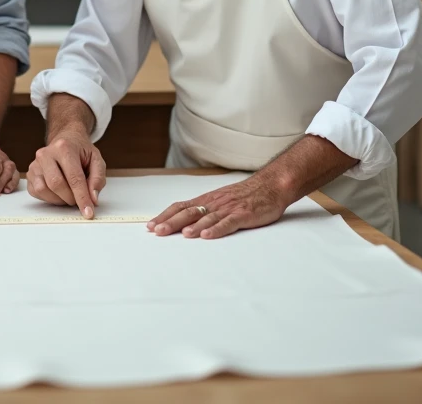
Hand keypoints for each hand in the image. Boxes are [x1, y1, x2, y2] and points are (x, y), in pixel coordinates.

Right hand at [26, 129, 106, 218]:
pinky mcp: (29, 174)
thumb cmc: (81, 152)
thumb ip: (97, 179)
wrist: (66, 140)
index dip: (82, 198)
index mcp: (64, 147)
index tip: (88, 213)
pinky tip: (58, 193)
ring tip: (68, 195)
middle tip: (78, 200)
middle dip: (70, 198)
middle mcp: (46, 154)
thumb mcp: (96, 160)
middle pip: (56, 184)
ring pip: (43, 189)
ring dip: (58, 199)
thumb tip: (92, 199)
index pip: (74, 177)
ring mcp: (35, 164)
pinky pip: (36, 192)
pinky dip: (48, 198)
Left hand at [147, 175, 293, 238]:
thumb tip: (183, 222)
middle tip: (157, 231)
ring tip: (181, 235)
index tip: (151, 225)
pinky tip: (207, 236)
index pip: (181, 206)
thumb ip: (204, 210)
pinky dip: (216, 230)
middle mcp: (214, 203)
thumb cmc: (245, 195)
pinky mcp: (243, 214)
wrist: (270, 185)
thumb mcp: (220, 200)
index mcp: (207, 200)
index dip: (166, 216)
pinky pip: (228, 222)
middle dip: (172, 222)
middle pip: (189, 212)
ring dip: (193, 227)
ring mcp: (228, 208)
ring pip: (207, 218)